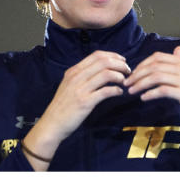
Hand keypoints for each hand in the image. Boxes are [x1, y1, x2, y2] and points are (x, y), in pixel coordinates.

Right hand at [22, 50, 130, 169]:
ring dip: (120, 76)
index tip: (122, 61)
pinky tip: (119, 93)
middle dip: (120, 64)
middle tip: (128, 71)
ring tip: (124, 81)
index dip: (113, 55)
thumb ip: (82, 75)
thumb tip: (103, 68)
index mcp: (73, 71)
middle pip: (104, 62)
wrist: (51, 124)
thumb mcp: (69, 85)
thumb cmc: (63, 105)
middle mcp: (76, 77)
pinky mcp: (85, 102)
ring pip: (107, 74)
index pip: (97, 55)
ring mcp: (80, 89)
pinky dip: (116, 90)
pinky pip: (106, 91)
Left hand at [124, 46, 179, 127]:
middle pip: (155, 66)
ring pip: (157, 77)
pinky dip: (151, 93)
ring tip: (131, 91)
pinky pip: (164, 90)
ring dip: (141, 84)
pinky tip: (143, 98)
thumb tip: (178, 49)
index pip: (159, 57)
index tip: (133, 74)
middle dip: (138, 74)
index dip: (142, 64)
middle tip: (127, 83)